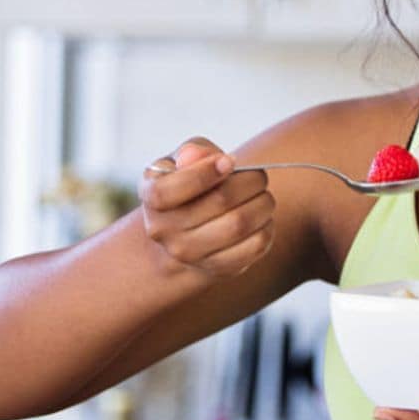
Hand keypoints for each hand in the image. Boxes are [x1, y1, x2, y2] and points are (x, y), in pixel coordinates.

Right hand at [139, 137, 275, 279]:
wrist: (185, 233)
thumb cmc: (188, 185)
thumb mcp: (183, 161)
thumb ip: (192, 151)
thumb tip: (197, 156)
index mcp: (151, 197)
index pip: (170, 190)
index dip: (205, 173)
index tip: (229, 161)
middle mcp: (164, 230)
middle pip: (219, 201)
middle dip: (249, 181)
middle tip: (259, 175)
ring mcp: (189, 254)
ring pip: (239, 225)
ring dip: (262, 204)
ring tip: (263, 195)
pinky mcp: (217, 268)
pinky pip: (254, 246)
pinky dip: (266, 227)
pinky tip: (262, 217)